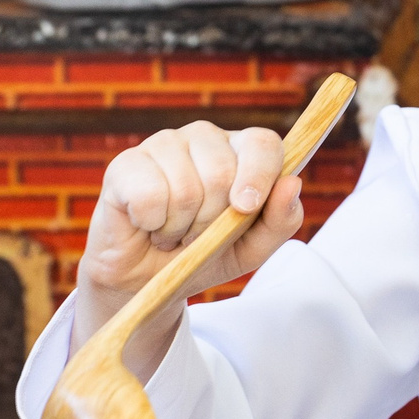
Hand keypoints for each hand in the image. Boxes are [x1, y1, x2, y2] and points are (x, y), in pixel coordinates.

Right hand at [72, 121, 305, 372]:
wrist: (149, 279)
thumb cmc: (205, 254)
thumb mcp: (253, 248)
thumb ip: (281, 220)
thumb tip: (292, 184)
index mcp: (240, 151)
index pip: (263, 144)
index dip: (259, 175)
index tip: (246, 207)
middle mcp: (203, 139)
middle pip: (222, 172)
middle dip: (213, 220)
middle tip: (198, 234)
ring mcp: (163, 145)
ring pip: (186, 188)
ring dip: (181, 227)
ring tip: (173, 232)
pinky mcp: (126, 164)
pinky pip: (149, 195)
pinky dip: (152, 224)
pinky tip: (147, 224)